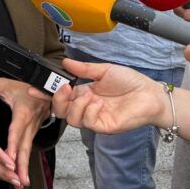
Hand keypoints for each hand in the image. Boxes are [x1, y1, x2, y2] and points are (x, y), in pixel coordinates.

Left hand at [0, 65, 50, 187]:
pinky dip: (25, 160)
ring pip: (28, 149)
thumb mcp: (8, 83)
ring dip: (25, 166)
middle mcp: (30, 123)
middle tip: (19, 179)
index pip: (17, 129)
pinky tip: (21, 172)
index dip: (13, 143)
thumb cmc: (27, 84)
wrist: (49, 86)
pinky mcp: (33, 132)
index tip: (9, 156)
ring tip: (21, 182)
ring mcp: (33, 129)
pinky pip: (28, 147)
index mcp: (23, 112)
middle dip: (22, 163)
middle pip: (25, 145)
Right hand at [52, 59, 168, 133]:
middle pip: (61, 111)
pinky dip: (89, 111)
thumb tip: (65, 62)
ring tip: (89, 95)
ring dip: (76, 105)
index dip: (49, 93)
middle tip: (65, 89)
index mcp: (84, 93)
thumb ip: (83, 69)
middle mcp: (87, 107)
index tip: (39, 88)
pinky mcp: (104, 126)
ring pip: (71, 119)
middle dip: (58, 100)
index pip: (62, 96)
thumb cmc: (130, 81)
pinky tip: (98, 102)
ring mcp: (95, 118)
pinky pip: (88, 122)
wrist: (150, 93)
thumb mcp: (104, 70)